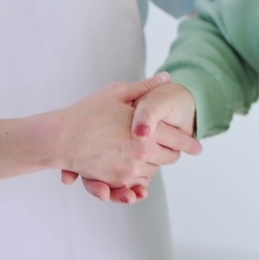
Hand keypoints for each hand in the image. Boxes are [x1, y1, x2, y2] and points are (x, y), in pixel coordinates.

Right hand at [52, 72, 200, 193]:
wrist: (60, 137)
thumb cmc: (87, 112)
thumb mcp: (117, 93)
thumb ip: (145, 88)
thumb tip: (166, 77)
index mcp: (148, 132)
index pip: (179, 139)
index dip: (190, 142)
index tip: (198, 147)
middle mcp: (142, 153)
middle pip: (170, 158)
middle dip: (174, 152)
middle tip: (176, 148)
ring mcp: (129, 169)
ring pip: (154, 171)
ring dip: (156, 163)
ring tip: (156, 154)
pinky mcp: (115, 181)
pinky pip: (137, 181)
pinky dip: (141, 175)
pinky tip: (138, 163)